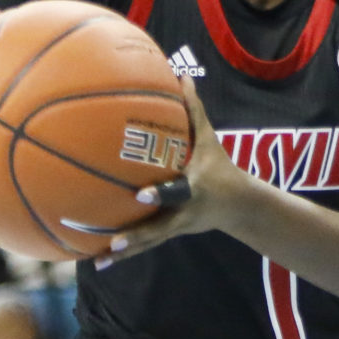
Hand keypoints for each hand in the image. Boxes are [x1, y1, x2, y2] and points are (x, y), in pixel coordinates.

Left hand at [82, 76, 245, 263]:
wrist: (240, 206)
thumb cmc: (220, 166)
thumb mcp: (211, 139)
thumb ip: (194, 110)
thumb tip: (181, 76)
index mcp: (194, 189)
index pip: (177, 192)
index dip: (160, 193)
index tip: (138, 195)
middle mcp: (183, 213)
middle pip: (159, 228)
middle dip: (137, 236)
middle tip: (113, 241)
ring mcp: (175, 227)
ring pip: (148, 243)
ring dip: (124, 253)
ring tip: (97, 261)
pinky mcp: (168, 235)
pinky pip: (143, 246)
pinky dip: (122, 255)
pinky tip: (97, 261)